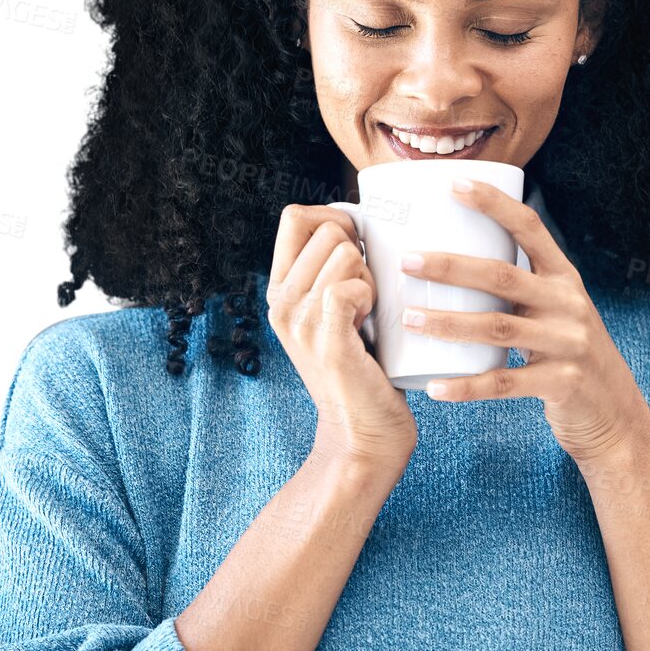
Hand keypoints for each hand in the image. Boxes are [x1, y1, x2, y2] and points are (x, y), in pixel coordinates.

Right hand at [267, 204, 416, 470]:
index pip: (294, 216)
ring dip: (368, 276)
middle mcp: (280, 302)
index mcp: (280, 289)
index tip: (356, 248)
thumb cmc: (363, 367)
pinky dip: (369, 297)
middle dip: (358, 250)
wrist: (363, 434)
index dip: (333, 217)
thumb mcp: (332, 312)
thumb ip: (330, 272)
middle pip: (326, 228)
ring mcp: (300, 323)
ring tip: (367, 312)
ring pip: (343, 253)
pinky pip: (349, 287)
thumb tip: (361, 223)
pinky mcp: (327, 342)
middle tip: (364, 293)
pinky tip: (369, 323)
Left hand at [396, 178, 649, 466]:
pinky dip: (466, 387)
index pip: (529, 227)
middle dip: (451, 267)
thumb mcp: (554, 310)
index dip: (493, 204)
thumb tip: (449, 260)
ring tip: (408, 319)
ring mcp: (567, 343)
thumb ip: (518, 288)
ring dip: (448, 323)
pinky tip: (435, 387)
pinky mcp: (560, 383)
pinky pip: (504, 383)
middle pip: (502, 276)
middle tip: (406, 262)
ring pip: (497, 328)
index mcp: (564, 277)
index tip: (452, 185)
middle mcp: (568, 304)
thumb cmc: (565, 352)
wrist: (614, 411)